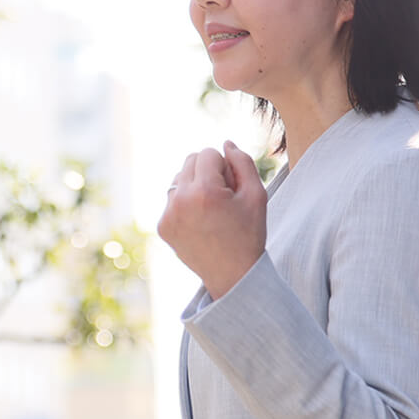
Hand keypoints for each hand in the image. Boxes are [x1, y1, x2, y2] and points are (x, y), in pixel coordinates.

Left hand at [157, 140, 268, 299]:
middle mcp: (180, 201)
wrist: (233, 275)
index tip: (232, 189)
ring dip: (195, 185)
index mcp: (204, 191)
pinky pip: (173, 199)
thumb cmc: (249, 234)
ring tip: (212, 210)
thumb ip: (242, 162)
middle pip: (190, 160)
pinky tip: (201, 222)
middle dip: (208, 172)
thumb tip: (225, 143)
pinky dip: (186, 203)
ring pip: (179, 178)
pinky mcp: (162, 226)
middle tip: (224, 197)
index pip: (208, 153)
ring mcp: (168, 215)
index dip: (225, 167)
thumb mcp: (256, 195)